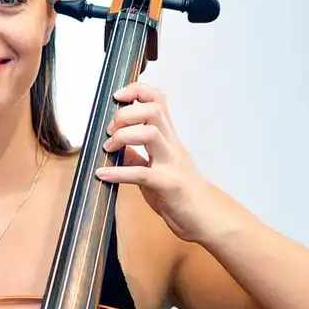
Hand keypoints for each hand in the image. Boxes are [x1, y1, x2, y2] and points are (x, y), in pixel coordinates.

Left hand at [95, 82, 221, 243]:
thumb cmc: (180, 193)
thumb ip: (137, 155)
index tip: (117, 97)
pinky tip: (102, 174)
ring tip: (108, 148)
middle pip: (153, 109)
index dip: (136, 91)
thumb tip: (115, 147)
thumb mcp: (155, 168)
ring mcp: (171, 164)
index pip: (157, 99)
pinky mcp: (167, 185)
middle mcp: (171, 145)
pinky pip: (141, 173)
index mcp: (168, 138)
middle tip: (110, 131)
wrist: (206, 218)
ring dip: (122, 137)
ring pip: (150, 133)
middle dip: (126, 113)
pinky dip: (117, 173)